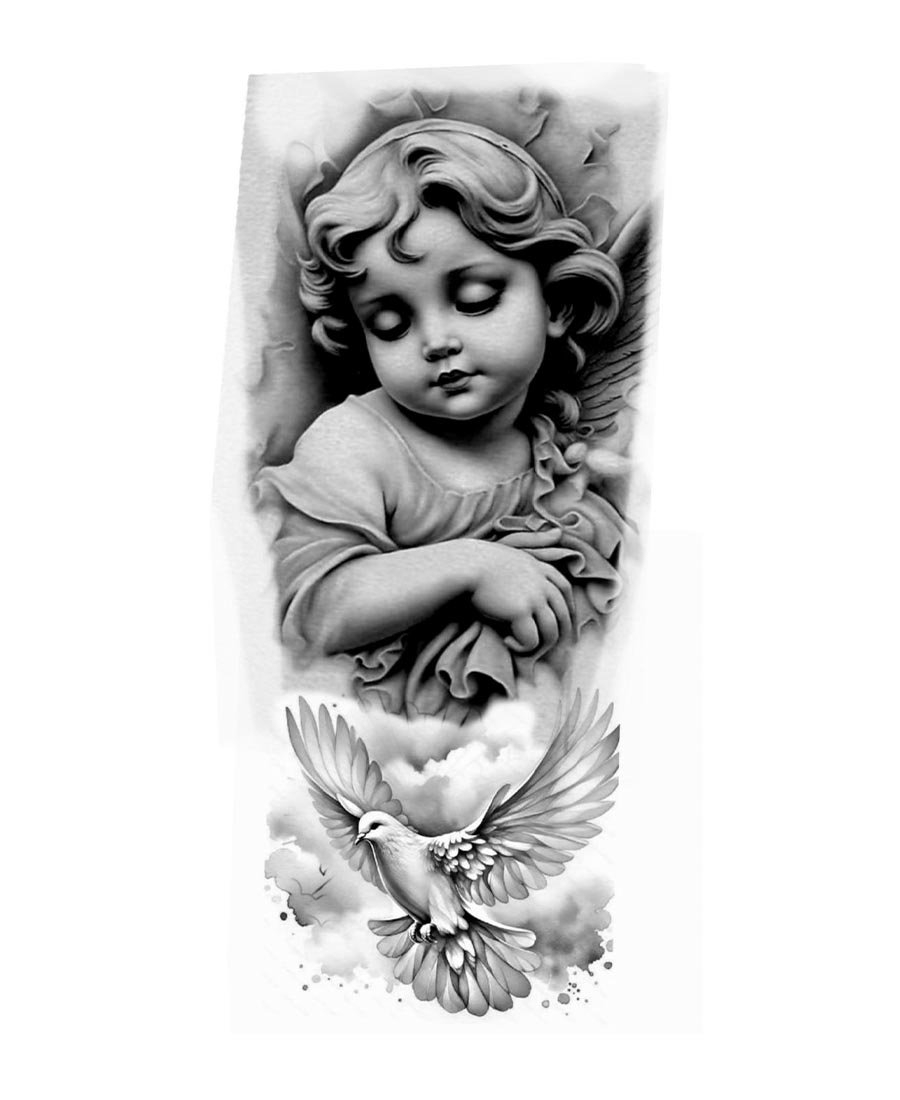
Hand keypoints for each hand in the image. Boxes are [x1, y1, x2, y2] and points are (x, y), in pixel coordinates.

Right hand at [466, 539, 574, 655]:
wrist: (464, 566)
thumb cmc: (481, 561)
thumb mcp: (513, 553)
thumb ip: (533, 551)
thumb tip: (556, 535)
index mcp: (540, 568)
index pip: (565, 590)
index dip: (567, 608)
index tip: (562, 622)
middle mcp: (542, 583)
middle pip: (563, 615)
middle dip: (560, 634)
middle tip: (547, 647)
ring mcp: (534, 597)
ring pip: (551, 632)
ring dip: (539, 645)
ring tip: (521, 645)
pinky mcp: (521, 612)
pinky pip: (531, 640)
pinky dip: (521, 647)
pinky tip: (506, 642)